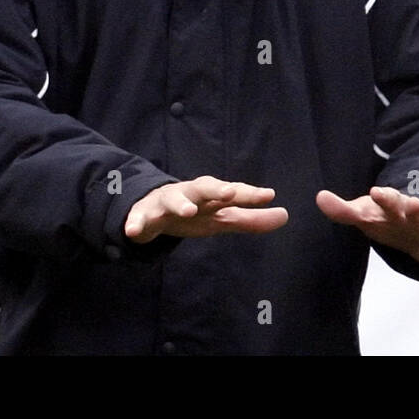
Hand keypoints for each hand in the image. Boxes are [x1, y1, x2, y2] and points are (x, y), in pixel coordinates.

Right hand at [125, 175, 287, 243]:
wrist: (151, 209)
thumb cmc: (194, 212)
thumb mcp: (222, 218)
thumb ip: (251, 219)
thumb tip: (285, 216)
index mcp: (211, 195)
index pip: (233, 193)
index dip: (250, 194)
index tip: (268, 195)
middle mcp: (191, 194)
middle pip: (205, 187)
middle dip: (217, 189)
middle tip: (230, 193)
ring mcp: (166, 202)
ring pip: (173, 199)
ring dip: (180, 203)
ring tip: (188, 210)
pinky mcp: (143, 214)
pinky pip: (138, 218)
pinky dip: (135, 222)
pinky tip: (133, 230)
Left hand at [316, 186, 418, 270]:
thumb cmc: (389, 221)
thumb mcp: (366, 216)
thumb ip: (343, 210)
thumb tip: (319, 197)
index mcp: (397, 208)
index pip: (389, 200)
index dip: (385, 197)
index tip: (377, 191)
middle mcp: (418, 215)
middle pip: (417, 209)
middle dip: (416, 207)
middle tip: (415, 204)